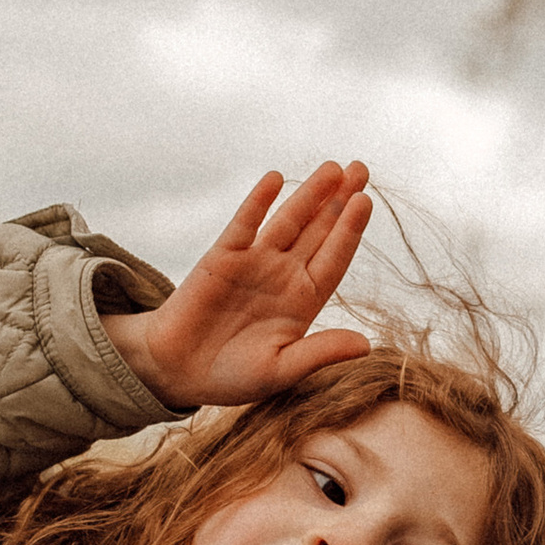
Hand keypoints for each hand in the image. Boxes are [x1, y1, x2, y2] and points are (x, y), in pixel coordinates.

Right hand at [103, 164, 373, 409]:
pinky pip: (244, 224)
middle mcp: (284, 275)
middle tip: (360, 167)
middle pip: (318, 230)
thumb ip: (320, 353)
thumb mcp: (281, 369)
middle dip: (340, 200)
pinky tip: (276, 178)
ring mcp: (254, 262)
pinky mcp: (222, 256)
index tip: (366, 202)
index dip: (350, 230)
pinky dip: (258, 202)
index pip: (334, 258)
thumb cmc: (233, 377)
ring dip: (309, 194)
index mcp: (304, 301)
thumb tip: (365, 345)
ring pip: (288, 220)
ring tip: (332, 167)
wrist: (178, 372)